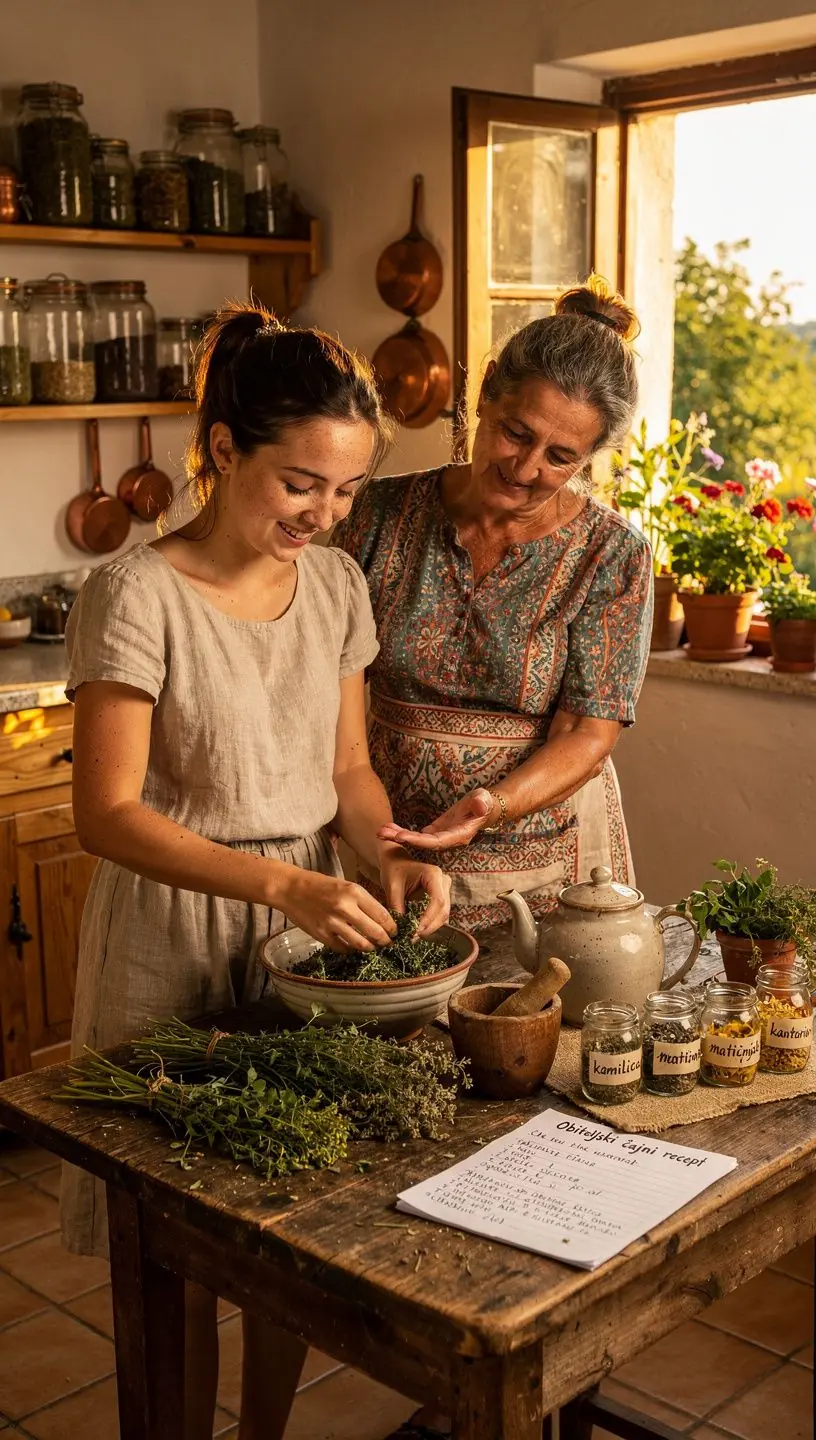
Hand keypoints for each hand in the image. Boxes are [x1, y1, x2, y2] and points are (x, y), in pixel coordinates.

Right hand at [276, 868, 396, 951]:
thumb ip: (363, 901)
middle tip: (388, 943)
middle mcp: (345, 907)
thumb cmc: (320, 885)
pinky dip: (351, 950)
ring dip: (370, 948)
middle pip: (375, 932)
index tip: (395, 932)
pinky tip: (353, 946)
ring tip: (372, 947)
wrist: (291, 889)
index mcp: (354, 892)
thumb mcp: (345, 886)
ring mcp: (332, 923)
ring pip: (361, 944)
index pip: (382, 914)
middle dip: (385, 940)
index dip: (392, 927)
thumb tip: (382, 919)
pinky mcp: (322, 935)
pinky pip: (343, 948)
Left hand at [377, 787, 496, 850]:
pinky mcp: (436, 831)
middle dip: (402, 839)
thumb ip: (482, 804)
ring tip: (380, 831)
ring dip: (398, 836)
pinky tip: (389, 829)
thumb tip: (480, 804)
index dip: (418, 840)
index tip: (400, 837)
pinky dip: (404, 832)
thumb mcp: (484, 800)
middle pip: (422, 843)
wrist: (486, 807)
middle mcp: (447, 840)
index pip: (435, 841)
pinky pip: (417, 834)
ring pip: (417, 840)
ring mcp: (441, 836)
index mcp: (459, 836)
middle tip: (381, 834)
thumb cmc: (486, 803)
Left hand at [378, 844, 451, 933]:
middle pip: (444, 910)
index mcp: (433, 874)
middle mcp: (444, 881)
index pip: (438, 900)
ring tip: (412, 936)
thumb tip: (401, 929)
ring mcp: (445, 890)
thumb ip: (397, 906)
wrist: (396, 863)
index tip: (415, 930)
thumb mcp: (392, 887)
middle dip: (429, 927)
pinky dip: (430, 925)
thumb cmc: (393, 871)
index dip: (429, 918)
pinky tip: (416, 931)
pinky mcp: (441, 899)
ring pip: (444, 915)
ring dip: (430, 928)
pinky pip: (440, 916)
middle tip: (412, 938)